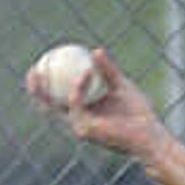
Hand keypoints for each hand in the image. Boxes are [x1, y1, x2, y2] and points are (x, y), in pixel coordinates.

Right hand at [25, 44, 162, 155]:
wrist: (150, 134)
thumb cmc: (138, 113)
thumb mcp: (121, 85)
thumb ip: (107, 70)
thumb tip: (95, 50)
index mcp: (83, 113)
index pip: (57, 99)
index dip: (45, 84)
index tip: (43, 63)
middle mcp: (77, 122)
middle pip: (47, 106)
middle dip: (35, 89)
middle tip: (34, 68)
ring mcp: (79, 127)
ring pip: (55, 106)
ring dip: (46, 88)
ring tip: (43, 68)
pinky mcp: (85, 130)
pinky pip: (77, 103)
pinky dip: (79, 86)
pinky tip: (85, 71)